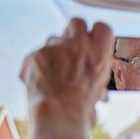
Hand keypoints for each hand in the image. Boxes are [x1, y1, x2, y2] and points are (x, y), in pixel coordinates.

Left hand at [20, 18, 113, 138]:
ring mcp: (56, 48)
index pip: (103, 27)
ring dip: (55, 50)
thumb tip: (97, 89)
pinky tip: (39, 78)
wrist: (58, 115)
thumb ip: (96, 79)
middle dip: (74, 33)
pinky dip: (37, 64)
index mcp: (99, 55)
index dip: (97, 34)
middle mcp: (79, 46)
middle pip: (77, 23)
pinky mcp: (36, 54)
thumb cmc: (81, 109)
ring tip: (55, 70)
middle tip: (74, 49)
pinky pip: (36, 53)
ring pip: (54, 38)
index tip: (94, 41)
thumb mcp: (99, 93)